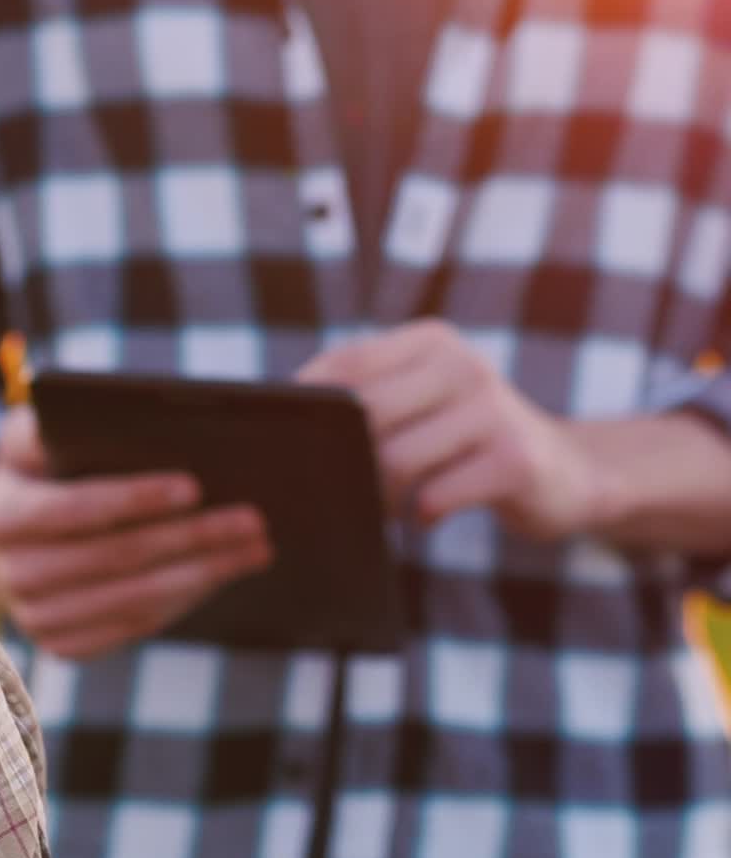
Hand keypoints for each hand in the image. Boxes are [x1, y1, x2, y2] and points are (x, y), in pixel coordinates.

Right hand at [0, 407, 272, 658]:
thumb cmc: (32, 476)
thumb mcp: (27, 441)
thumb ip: (49, 426)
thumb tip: (103, 414)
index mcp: (3, 518)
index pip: (76, 509)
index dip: (134, 499)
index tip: (194, 486)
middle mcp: (13, 576)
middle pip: (117, 558)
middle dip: (191, 537)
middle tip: (252, 520)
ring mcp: (37, 620)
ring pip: (134, 599)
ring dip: (203, 574)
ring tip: (255, 548)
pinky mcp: (64, 646)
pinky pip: (135, 626)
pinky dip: (183, 601)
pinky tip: (221, 574)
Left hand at [298, 320, 601, 538]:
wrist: (570, 473)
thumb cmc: (470, 441)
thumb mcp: (425, 400)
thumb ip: (368, 397)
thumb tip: (286, 420)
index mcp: (432, 341)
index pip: (345, 363)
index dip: (308, 404)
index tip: (292, 439)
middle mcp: (462, 364)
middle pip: (363, 415)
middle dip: (346, 460)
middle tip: (348, 486)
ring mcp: (492, 409)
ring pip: (393, 460)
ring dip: (380, 495)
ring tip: (389, 504)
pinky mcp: (514, 460)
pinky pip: (433, 497)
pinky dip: (420, 515)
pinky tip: (430, 514)